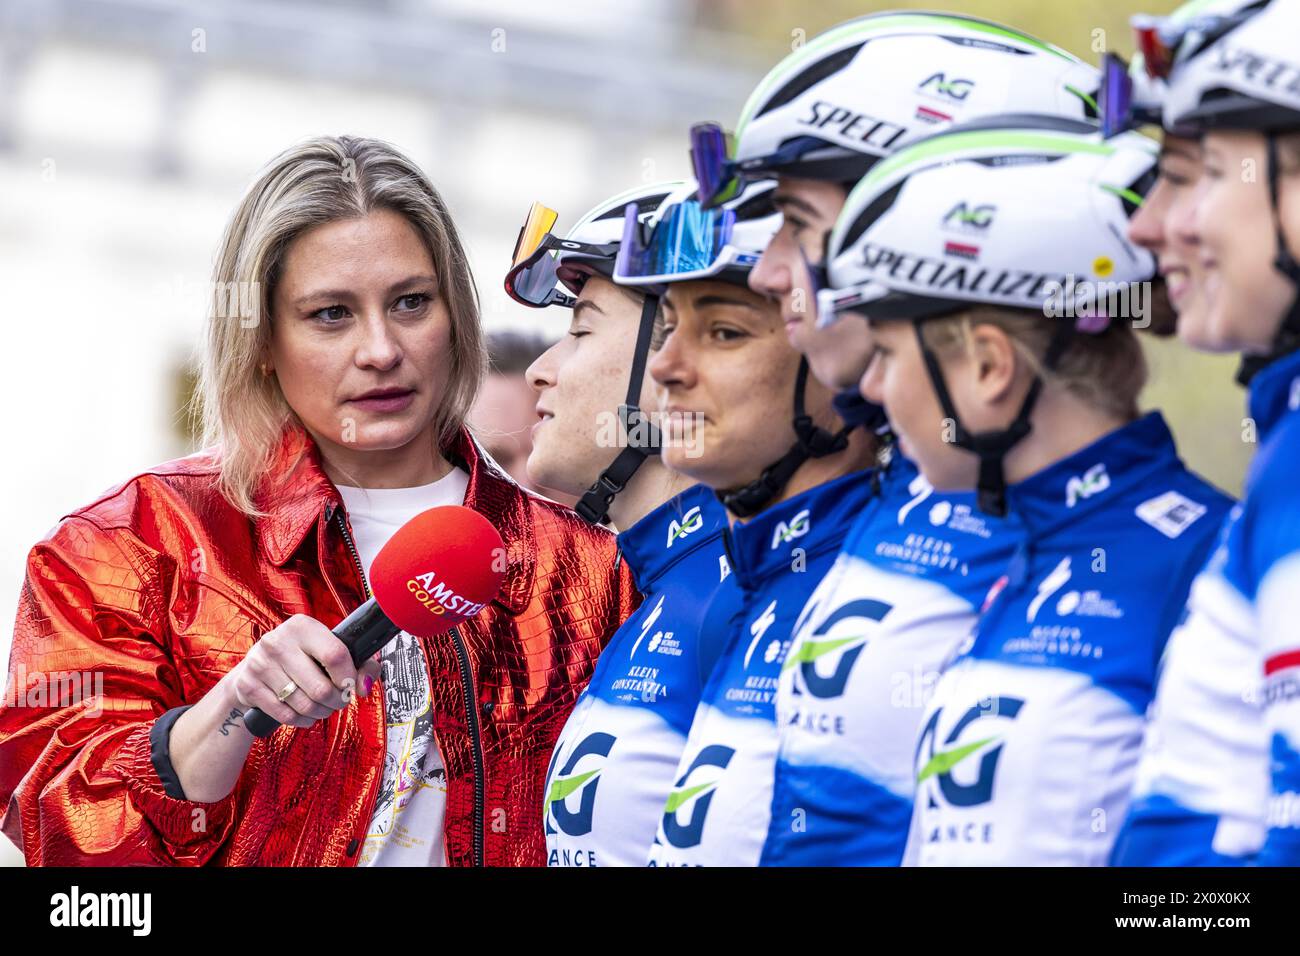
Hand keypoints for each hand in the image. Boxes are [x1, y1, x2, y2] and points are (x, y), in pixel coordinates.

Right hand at [227, 614, 381, 728]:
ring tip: (322, 707)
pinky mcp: (248, 687)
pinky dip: (303, 721)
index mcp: (302, 626)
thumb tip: (363, 687)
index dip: (349, 678)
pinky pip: (287, 716)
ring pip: (305, 705)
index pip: (336, 655)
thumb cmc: (301, 659)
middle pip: (321, 688)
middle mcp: (277, 641)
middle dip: (337, 701)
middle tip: (338, 700)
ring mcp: (260, 664)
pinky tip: (305, 714)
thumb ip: (359, 663)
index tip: (351, 685)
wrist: (253, 669)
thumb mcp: (328, 650)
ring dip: (321, 713)